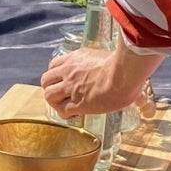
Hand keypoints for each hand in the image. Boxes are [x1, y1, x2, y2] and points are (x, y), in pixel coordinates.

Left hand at [41, 41, 160, 119]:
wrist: (124, 73)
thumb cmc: (123, 63)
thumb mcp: (107, 55)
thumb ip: (103, 60)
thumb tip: (115, 63)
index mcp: (76, 58)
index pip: (54, 65)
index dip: (56, 74)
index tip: (62, 80)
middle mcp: (69, 72)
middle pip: (46, 80)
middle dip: (50, 87)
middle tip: (59, 94)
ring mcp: (71, 88)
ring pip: (49, 96)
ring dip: (54, 102)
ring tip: (63, 106)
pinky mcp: (78, 103)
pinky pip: (63, 111)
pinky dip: (65, 114)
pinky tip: (72, 115)